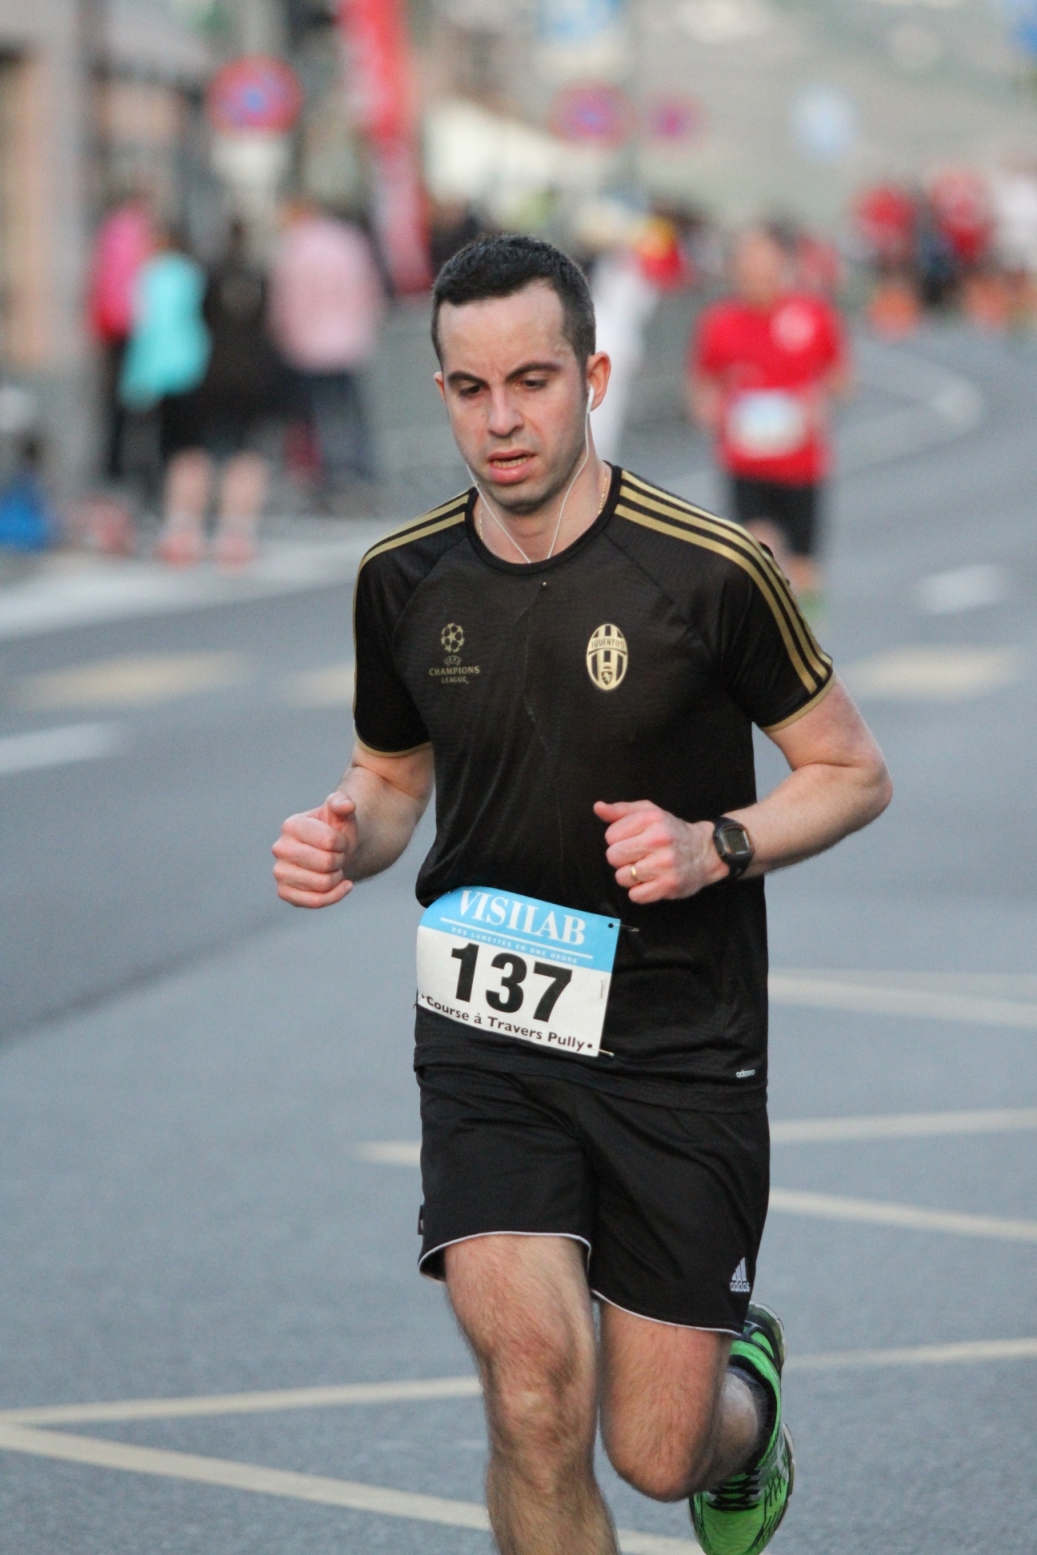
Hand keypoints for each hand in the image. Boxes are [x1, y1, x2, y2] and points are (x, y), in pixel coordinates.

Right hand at [272, 792, 356, 907]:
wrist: (334, 852)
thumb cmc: (336, 830)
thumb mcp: (342, 813)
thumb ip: (343, 802)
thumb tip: (346, 805)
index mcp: (291, 825)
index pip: (328, 841)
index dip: (342, 843)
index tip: (340, 841)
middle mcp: (279, 848)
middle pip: (325, 863)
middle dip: (340, 861)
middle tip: (338, 856)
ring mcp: (280, 872)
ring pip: (321, 884)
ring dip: (337, 878)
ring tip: (336, 868)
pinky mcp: (284, 892)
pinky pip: (315, 902)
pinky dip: (335, 895)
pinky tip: (344, 885)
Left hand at [594, 800, 726, 903]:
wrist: (706, 852)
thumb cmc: (672, 832)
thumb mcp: (649, 813)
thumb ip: (621, 811)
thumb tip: (598, 808)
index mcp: (651, 819)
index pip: (610, 836)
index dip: (618, 840)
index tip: (633, 840)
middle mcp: (658, 840)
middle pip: (613, 857)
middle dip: (622, 858)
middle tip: (638, 856)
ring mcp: (664, 864)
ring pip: (622, 877)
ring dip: (630, 876)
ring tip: (645, 869)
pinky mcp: (668, 886)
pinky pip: (635, 895)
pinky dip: (639, 891)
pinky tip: (651, 881)